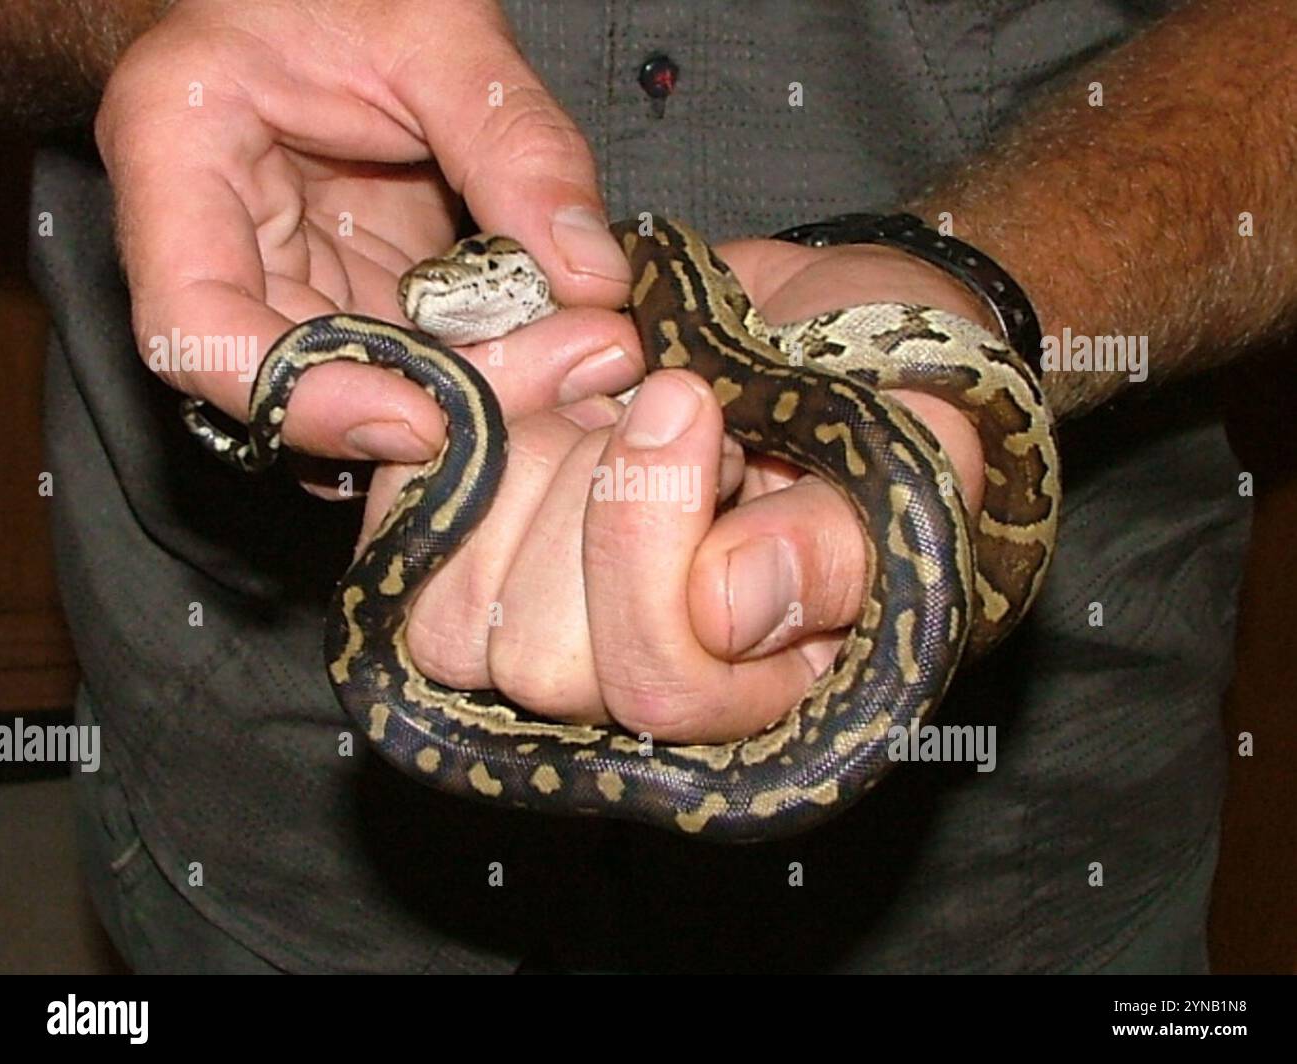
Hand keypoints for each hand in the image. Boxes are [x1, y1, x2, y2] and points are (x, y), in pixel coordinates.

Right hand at [96, 0, 635, 477]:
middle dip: (436, 398)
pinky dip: (490, 363)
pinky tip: (566, 346)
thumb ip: (515, 145)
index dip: (305, 399)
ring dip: (476, 392)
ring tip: (586, 357)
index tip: (420, 420)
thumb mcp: (436, 31)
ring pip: (369, 383)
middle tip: (566, 370)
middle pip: (304, 380)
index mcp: (181, 157)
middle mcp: (225, 240)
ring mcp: (295, 273)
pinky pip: (416, 355)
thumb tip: (591, 276)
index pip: (198, 332)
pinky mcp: (357, 287)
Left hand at [380, 236, 989, 742]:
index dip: (647, 550)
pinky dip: (477, 408)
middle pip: (536, 662)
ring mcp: (548, 619)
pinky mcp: (479, 545)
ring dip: (534, 456)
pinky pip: (412, 513)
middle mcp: (639, 676)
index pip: (657, 688)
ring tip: (619, 381)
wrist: (828, 322)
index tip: (689, 405)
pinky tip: (561, 361)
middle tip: (669, 399)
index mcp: (758, 685)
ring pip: (452, 609)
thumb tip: (725, 604)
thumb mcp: (917, 452)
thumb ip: (840, 547)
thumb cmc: (895, 391)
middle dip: (594, 494)